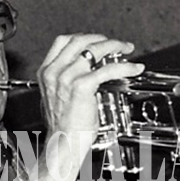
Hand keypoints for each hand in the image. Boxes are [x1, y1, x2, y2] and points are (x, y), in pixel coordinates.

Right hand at [30, 34, 143, 180]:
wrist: (62, 143)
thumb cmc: (63, 126)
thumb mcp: (57, 97)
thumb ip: (65, 81)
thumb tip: (85, 71)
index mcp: (46, 72)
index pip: (63, 42)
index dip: (84, 37)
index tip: (97, 40)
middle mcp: (54, 72)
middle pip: (79, 41)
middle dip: (102, 39)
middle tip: (117, 44)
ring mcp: (66, 78)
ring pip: (94, 51)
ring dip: (115, 47)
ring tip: (126, 50)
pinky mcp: (81, 87)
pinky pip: (107, 69)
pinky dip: (124, 66)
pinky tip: (133, 68)